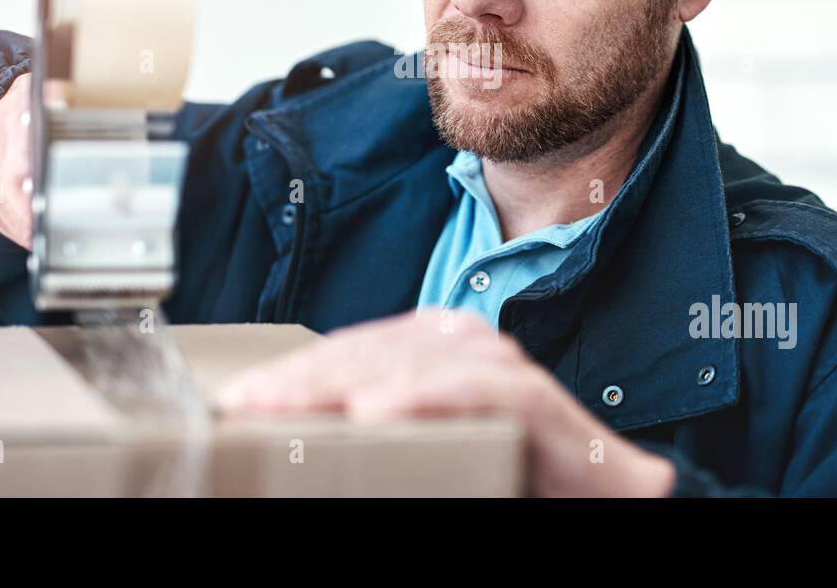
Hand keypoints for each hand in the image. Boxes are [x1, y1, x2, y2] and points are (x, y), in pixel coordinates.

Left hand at [214, 309, 676, 496]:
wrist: (598, 493)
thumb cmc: (506, 468)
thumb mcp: (421, 444)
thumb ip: (372, 426)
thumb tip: (297, 434)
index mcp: (431, 347)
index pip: (347, 352)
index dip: (291, 372)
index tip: (238, 400)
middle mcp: (463, 343)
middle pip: (368, 351)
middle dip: (302, 379)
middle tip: (248, 407)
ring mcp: (498, 363)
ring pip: (408, 362)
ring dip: (345, 383)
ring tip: (289, 408)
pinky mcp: (532, 396)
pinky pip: (470, 389)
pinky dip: (420, 397)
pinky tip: (372, 413)